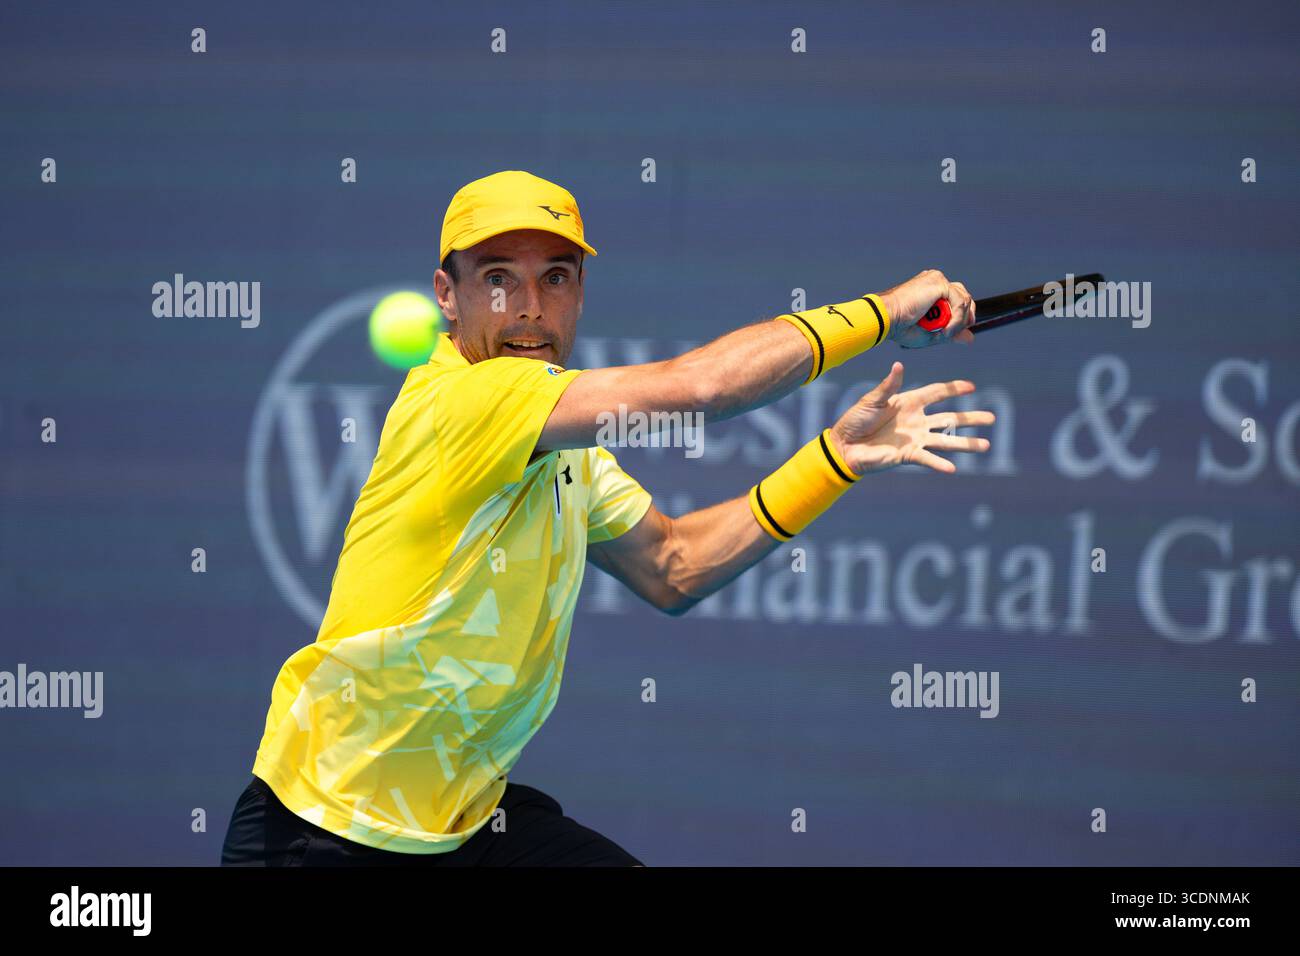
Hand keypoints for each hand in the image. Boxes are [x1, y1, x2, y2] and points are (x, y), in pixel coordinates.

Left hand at [828, 361, 993, 474]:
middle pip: (950, 417)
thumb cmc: (856, 419)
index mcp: (909, 402)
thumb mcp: (872, 399)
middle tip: (992, 418)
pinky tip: (953, 468)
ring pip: (946, 439)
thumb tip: (899, 366)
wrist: (844, 445)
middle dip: (971, 418)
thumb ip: (889, 386)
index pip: (937, 393)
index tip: (972, 386)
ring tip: (986, 445)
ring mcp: (915, 439)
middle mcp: (917, 420)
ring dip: (965, 443)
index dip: (954, 389)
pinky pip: (927, 459)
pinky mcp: (908, 455)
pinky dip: (939, 464)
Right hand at [879, 269, 975, 348]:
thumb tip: (970, 338)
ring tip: (943, 333)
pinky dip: (956, 319)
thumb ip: (952, 332)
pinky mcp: (939, 283)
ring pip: (963, 300)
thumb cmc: (901, 326)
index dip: (962, 315)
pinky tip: (945, 329)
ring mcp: (937, 280)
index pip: (956, 298)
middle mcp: (934, 281)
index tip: (959, 331)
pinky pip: (959, 302)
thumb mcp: (932, 333)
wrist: (887, 319)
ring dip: (957, 322)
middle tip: (955, 332)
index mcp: (930, 289)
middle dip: (965, 317)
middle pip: (963, 296)